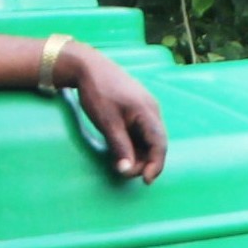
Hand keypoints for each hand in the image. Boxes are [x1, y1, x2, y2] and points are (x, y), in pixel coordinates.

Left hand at [63, 50, 167, 181]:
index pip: (160, 145)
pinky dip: (134, 145)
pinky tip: (121, 150)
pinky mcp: (137, 109)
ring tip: (121, 162)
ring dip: (138, 154)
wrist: (87, 66)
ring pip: (148, 139)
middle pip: (156, 144)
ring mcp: (145, 109)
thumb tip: (127, 170)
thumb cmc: (98, 92)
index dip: (156, 165)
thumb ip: (120, 147)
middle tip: (124, 171)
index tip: (146, 181)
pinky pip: (141, 132)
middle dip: (144, 162)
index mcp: (148, 112)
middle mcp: (151, 110)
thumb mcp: (107, 123)